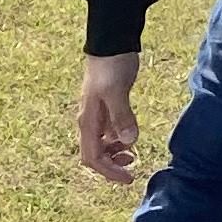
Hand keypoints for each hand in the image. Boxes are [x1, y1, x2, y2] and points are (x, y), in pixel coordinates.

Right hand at [76, 52, 142, 183]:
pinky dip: (118, 141)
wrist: (111, 44)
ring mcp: (97, 115)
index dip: (108, 171)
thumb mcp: (116, 90)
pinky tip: (130, 136)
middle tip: (133, 167)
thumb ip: (121, 116)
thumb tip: (129, 141)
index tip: (128, 178)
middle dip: (111, 166)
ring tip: (133, 153)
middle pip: (95, 155)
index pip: (92, 157)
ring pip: (102, 145)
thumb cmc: (111, 66)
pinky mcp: (107, 108)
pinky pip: (109, 133)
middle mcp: (89, 121)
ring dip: (115, 154)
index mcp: (88, 120)